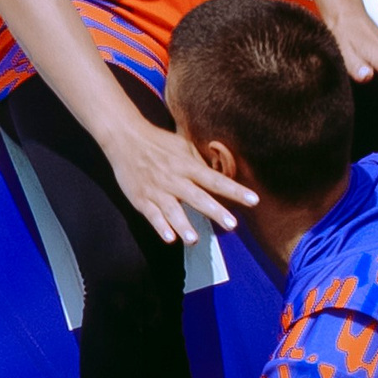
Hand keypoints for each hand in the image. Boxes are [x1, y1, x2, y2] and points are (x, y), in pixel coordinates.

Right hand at [103, 112, 254, 244]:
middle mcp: (174, 178)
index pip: (216, 180)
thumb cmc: (158, 143)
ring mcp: (157, 190)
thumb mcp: (183, 146)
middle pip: (197, 197)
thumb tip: (220, 177)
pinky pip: (152, 215)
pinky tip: (169, 238)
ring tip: (194, 240)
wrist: (124, 138)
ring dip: (183, 225)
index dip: (235, 191)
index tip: (254, 200)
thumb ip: (200, 163)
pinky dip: (160, 226)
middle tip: (232, 225)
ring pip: (172, 210)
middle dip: (215, 211)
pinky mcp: (141, 198)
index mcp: (187, 165)